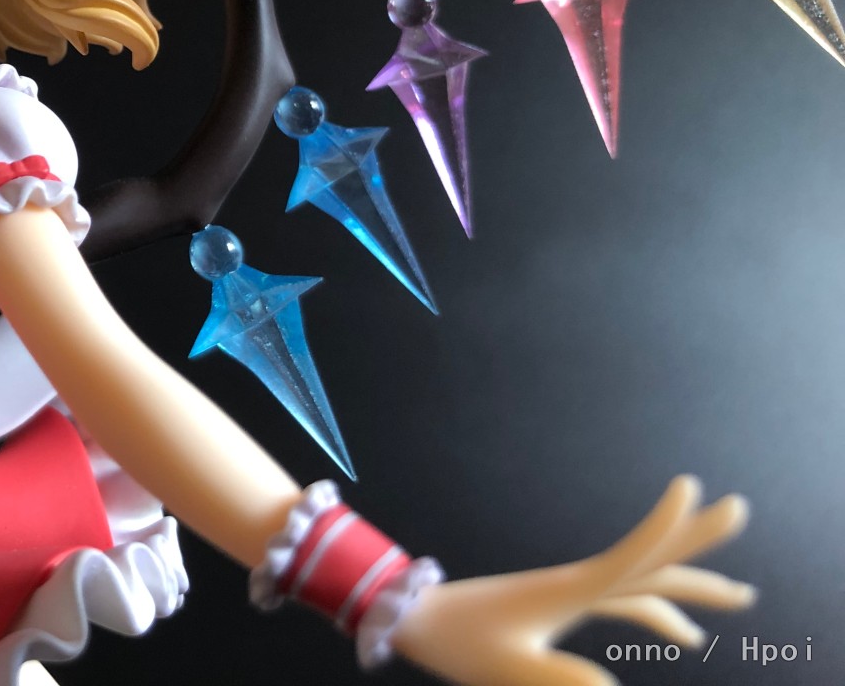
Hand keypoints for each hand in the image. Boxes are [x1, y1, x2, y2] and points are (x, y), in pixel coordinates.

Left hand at [391, 476, 753, 685]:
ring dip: (687, 587)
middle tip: (740, 514)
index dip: (663, 526)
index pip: (630, 555)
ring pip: (641, 580)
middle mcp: (576, 583)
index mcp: (569, 591)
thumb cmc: (457, 641)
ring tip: (737, 599)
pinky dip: (654, 609)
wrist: (414, 616)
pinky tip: (676, 631)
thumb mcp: (506, 667)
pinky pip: (621, 598)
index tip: (689, 487)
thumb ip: (556, 678)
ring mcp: (569, 591)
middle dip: (697, 547)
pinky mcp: (558, 601)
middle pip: (650, 561)